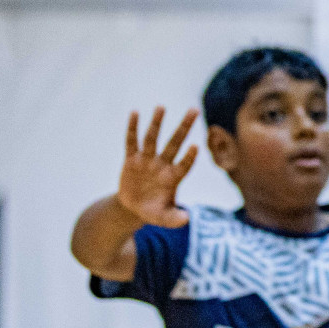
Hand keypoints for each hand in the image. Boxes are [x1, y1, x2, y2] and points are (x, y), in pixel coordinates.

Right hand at [117, 107, 196, 227]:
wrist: (135, 207)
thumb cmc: (154, 211)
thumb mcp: (163, 218)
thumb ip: (174, 218)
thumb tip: (186, 220)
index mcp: (173, 177)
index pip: (184, 165)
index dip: (190, 157)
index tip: (196, 146)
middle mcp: (163, 165)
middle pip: (175, 143)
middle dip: (184, 127)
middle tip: (194, 110)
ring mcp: (147, 160)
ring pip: (153, 138)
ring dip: (157, 123)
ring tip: (162, 107)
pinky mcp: (131, 160)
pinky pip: (132, 142)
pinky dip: (132, 128)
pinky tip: (135, 113)